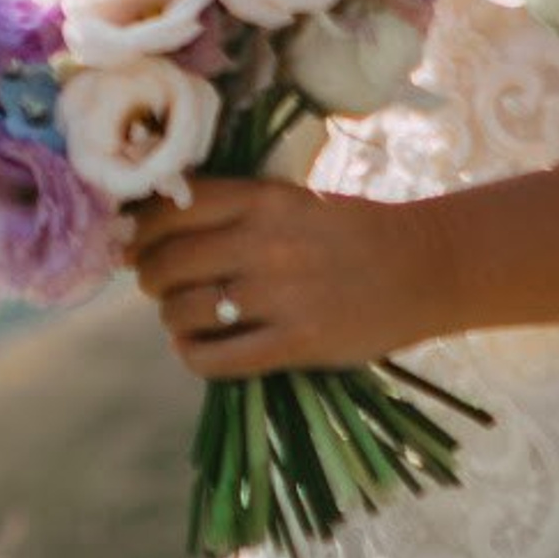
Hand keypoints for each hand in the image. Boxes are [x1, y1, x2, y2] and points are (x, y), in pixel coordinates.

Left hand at [121, 173, 451, 377]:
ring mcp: (280, 295)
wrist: (425, 267)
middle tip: (158, 285)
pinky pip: (216, 358)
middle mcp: (265, 243)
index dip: (139, 229)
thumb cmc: (348, 231)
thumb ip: (231, 210)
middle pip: (167, 263)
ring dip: (171, 319)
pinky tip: (197, 348)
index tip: (133, 242)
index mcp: (262, 199)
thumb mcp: (290, 200)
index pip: (171, 207)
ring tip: (183, 317)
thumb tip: (152, 224)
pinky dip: (193, 355)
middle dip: (149, 278)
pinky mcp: (296, 344)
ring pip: (183, 312)